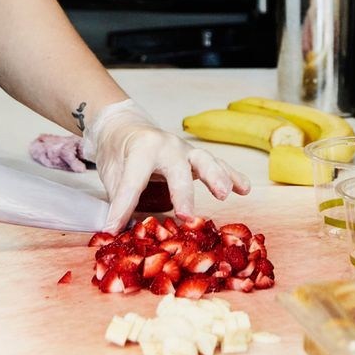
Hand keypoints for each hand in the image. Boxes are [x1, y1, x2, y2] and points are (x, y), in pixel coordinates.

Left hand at [83, 99, 249, 231]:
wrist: (124, 125)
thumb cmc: (118, 151)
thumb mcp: (110, 172)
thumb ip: (118, 199)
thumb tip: (117, 230)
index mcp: (141, 148)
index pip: (132, 182)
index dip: (123, 207)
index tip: (114, 228)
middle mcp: (167, 146)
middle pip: (177, 170)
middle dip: (182, 194)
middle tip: (186, 216)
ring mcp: (186, 150)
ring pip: (205, 162)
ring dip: (216, 178)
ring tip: (224, 194)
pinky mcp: (196, 158)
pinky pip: (218, 166)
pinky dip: (232, 176)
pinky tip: (244, 189)